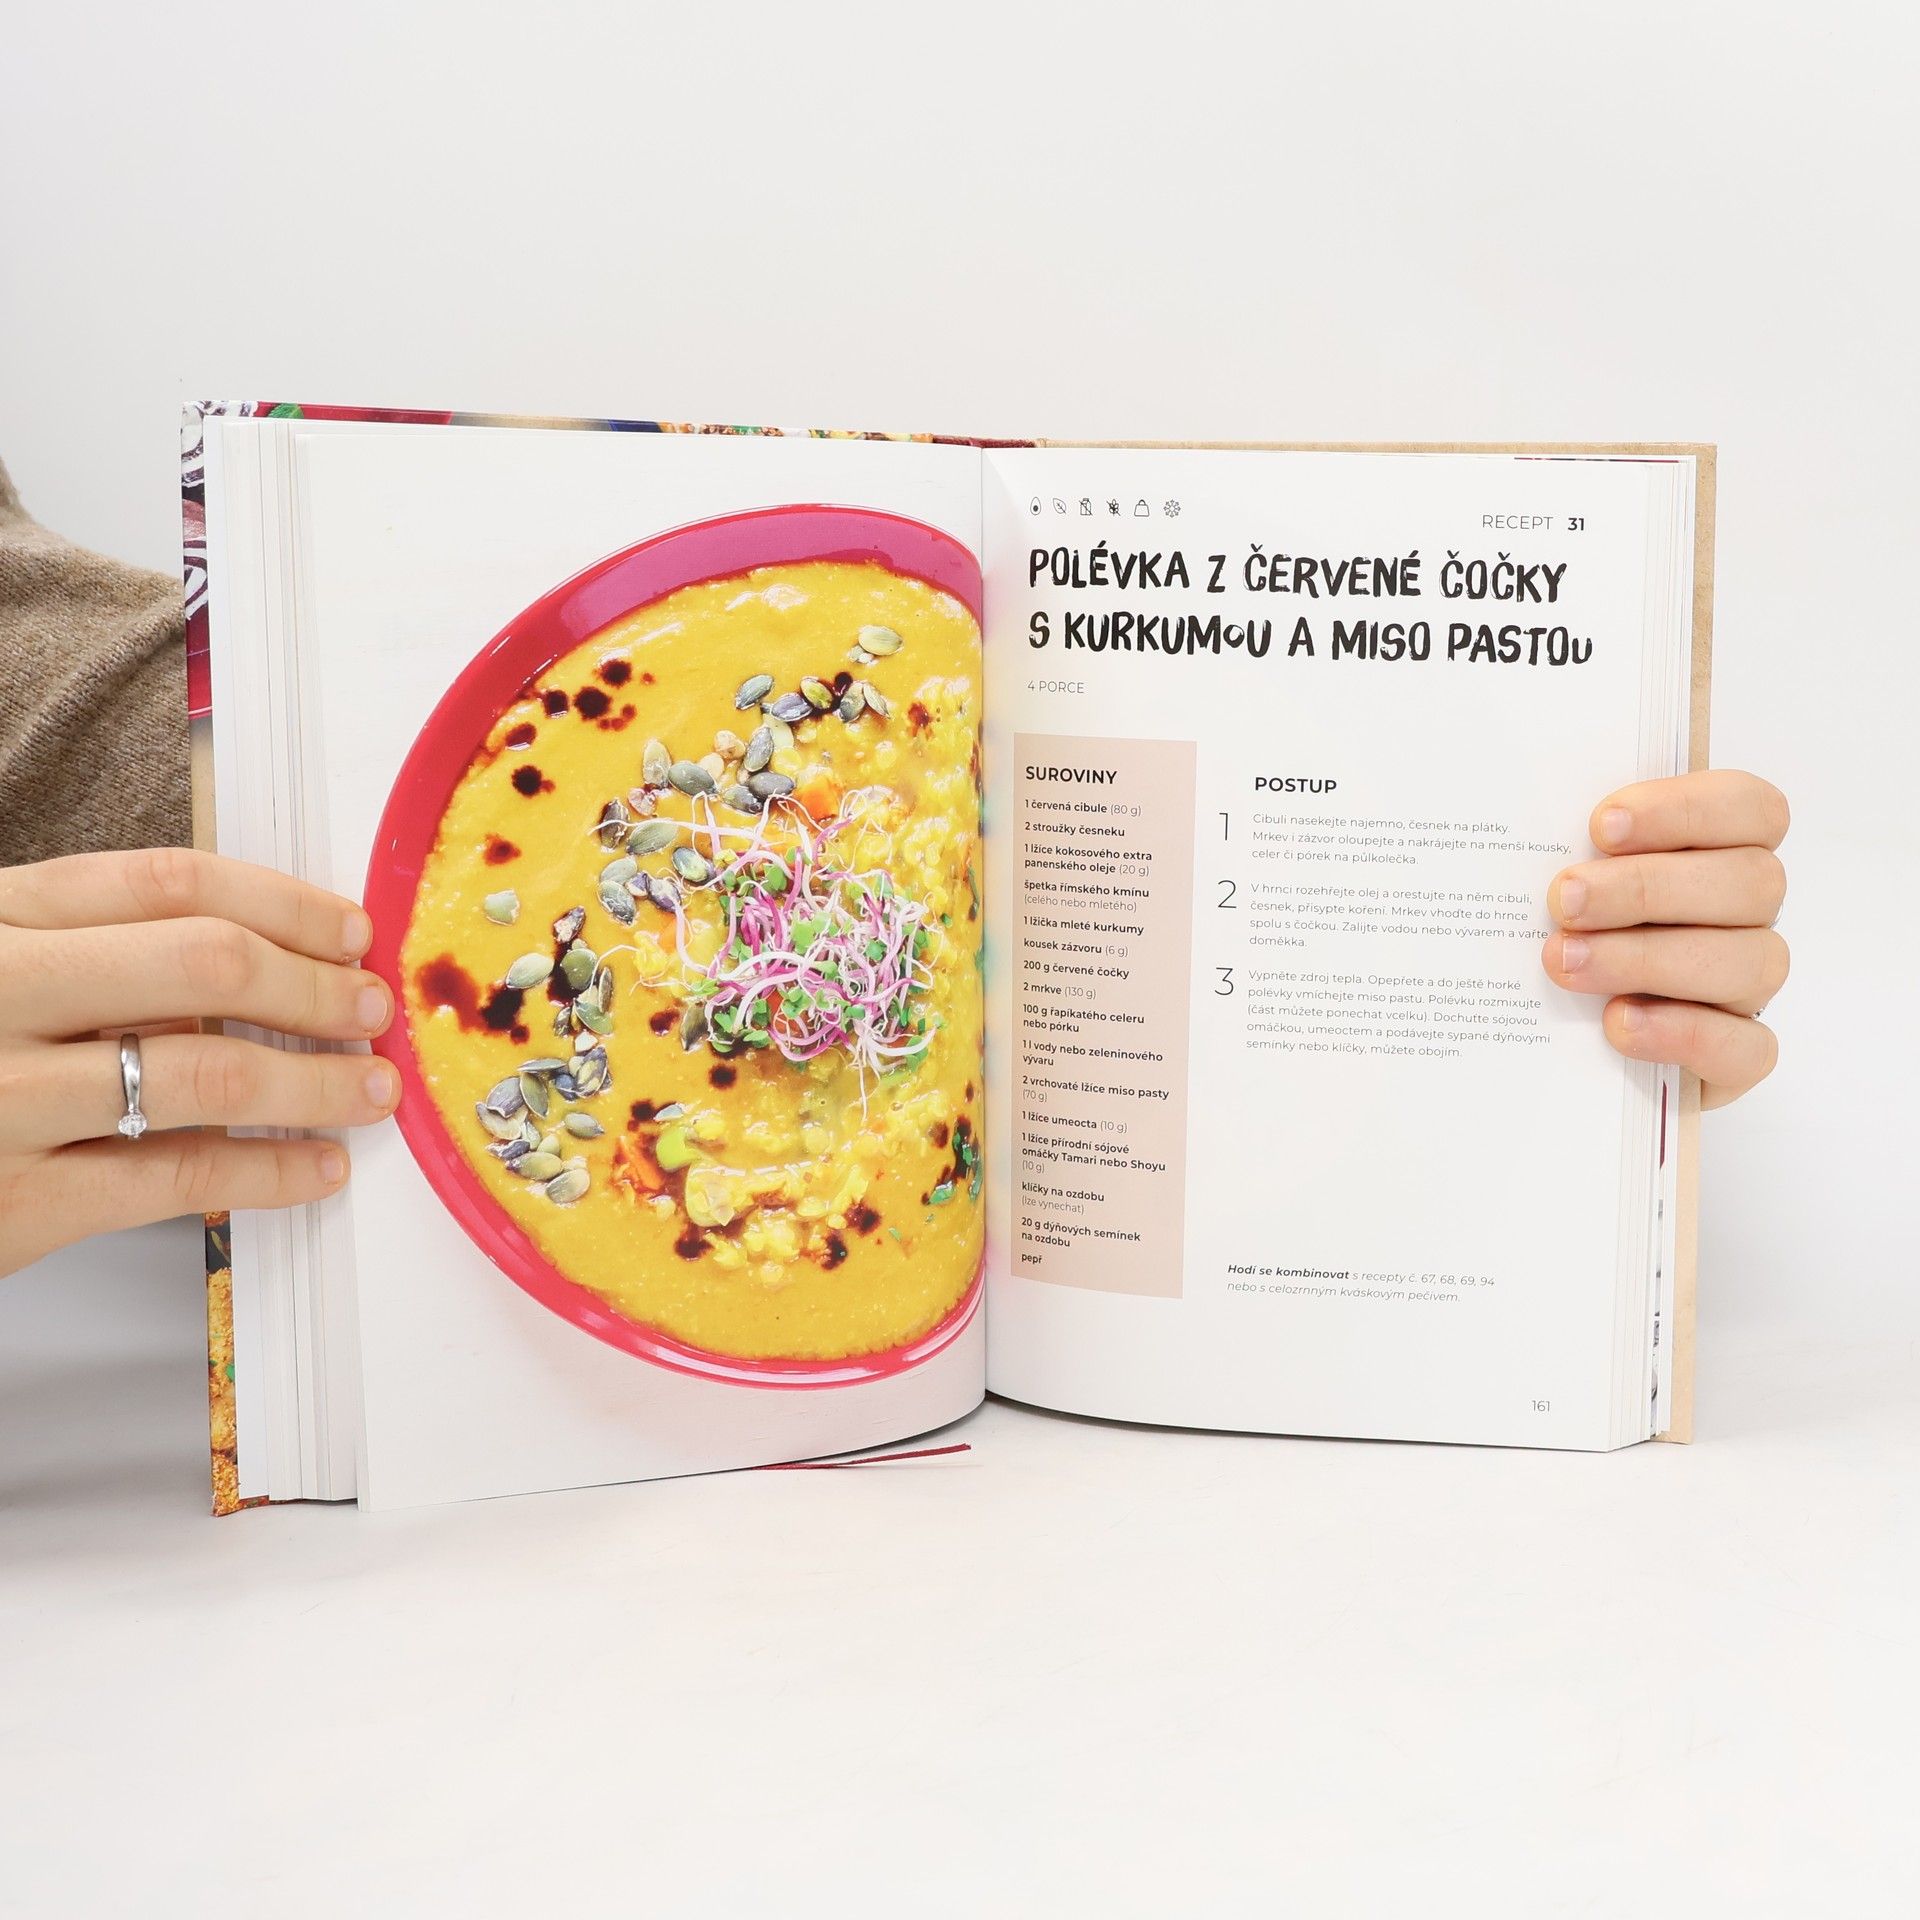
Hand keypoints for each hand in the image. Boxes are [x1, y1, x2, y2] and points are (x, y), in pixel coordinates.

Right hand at [0, 849, 397, 1276]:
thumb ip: (92, 958)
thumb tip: (266, 967)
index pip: (168, 882)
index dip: (284, 903)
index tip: (351, 931)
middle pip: (205, 962)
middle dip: (316, 986)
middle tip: (371, 1009)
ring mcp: (1, 1097)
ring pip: (207, 1069)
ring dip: (316, 1080)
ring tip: (370, 1088)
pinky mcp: (16, 1203)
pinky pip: (178, 1174)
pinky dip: (269, 1170)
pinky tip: (317, 1167)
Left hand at [1543, 771, 1789, 1108]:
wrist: (1554, 1037)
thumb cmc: (1566, 928)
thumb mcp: (1562, 875)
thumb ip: (1566, 842)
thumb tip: (1523, 817)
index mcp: (1725, 850)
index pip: (1751, 808)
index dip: (1687, 810)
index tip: (1602, 826)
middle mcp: (1749, 915)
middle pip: (1749, 883)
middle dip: (1647, 888)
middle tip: (1564, 902)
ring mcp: (1749, 986)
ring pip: (1749, 961)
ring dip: (1649, 958)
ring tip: (1566, 963)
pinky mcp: (1739, 1057)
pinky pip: (1745, 1047)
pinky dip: (1680, 1032)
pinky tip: (1617, 1022)